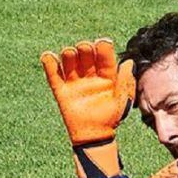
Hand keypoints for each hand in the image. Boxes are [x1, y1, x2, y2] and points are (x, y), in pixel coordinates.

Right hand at [41, 38, 134, 177]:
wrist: (95, 135)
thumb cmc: (111, 117)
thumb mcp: (122, 99)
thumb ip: (126, 81)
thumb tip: (128, 62)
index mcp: (107, 76)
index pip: (104, 57)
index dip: (103, 48)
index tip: (102, 42)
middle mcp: (90, 75)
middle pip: (85, 54)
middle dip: (85, 48)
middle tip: (85, 49)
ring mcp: (75, 82)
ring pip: (69, 61)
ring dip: (69, 53)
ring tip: (69, 53)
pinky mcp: (62, 90)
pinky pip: (53, 75)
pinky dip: (49, 64)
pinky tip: (49, 56)